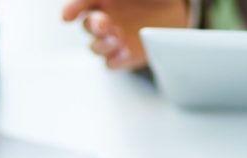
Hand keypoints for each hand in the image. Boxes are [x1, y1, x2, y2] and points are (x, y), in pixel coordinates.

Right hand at [62, 0, 189, 68]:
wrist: (177, 10)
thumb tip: (100, 0)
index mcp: (103, 0)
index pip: (81, 5)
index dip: (72, 10)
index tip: (68, 16)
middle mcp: (106, 19)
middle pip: (88, 27)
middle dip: (93, 26)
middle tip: (104, 24)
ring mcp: (115, 39)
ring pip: (96, 47)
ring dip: (103, 45)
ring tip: (117, 38)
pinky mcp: (126, 56)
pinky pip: (111, 63)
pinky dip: (115, 60)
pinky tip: (125, 52)